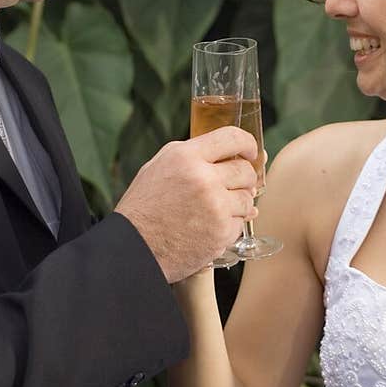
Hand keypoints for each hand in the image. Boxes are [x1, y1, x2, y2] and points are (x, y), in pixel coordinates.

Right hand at [114, 128, 258, 281]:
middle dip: (244, 178)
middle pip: (245, 170)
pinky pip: (240, 223)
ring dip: (238, 203)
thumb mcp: (159, 166)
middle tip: (234, 186)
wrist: (134, 249)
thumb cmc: (143, 207)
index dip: (248, 143)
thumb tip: (225, 152)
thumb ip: (191, 155)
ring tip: (217, 209)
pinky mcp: (221, 233)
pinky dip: (230, 225)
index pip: (232, 137)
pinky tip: (210, 226)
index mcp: (186, 157)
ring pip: (247, 199)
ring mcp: (215, 207)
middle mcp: (204, 179)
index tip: (251, 152)